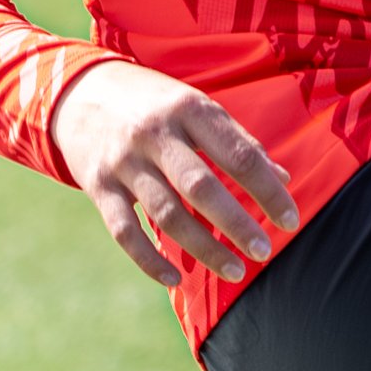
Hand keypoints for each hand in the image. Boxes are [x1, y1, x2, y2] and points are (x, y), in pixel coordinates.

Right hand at [52, 61, 297, 290]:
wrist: (78, 91)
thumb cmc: (155, 104)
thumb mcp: (197, 108)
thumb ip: (238, 143)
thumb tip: (283, 179)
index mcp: (190, 109)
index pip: (239, 155)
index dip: (268, 191)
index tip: (291, 220)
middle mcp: (155, 134)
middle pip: (201, 186)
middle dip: (237, 223)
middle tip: (265, 251)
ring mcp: (123, 161)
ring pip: (166, 214)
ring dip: (203, 247)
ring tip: (236, 270)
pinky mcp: (97, 186)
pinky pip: (124, 231)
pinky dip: (149, 259)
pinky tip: (175, 279)